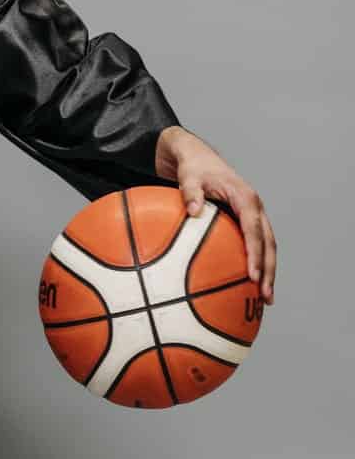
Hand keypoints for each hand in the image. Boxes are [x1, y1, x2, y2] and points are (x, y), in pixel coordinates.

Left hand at [155, 124, 276, 302]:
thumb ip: (190, 191)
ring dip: (268, 272)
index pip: (253, 229)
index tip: (252, 275)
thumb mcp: (189, 175)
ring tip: (265, 300)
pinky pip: (257, 245)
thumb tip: (192, 210)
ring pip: (268, 247)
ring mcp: (254, 216)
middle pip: (269, 243)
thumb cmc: (194, 168)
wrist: (199, 158)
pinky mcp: (248, 222)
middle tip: (265, 296)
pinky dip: (257, 265)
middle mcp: (255, 208)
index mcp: (245, 197)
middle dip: (269, 270)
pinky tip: (249, 286)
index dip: (255, 253)